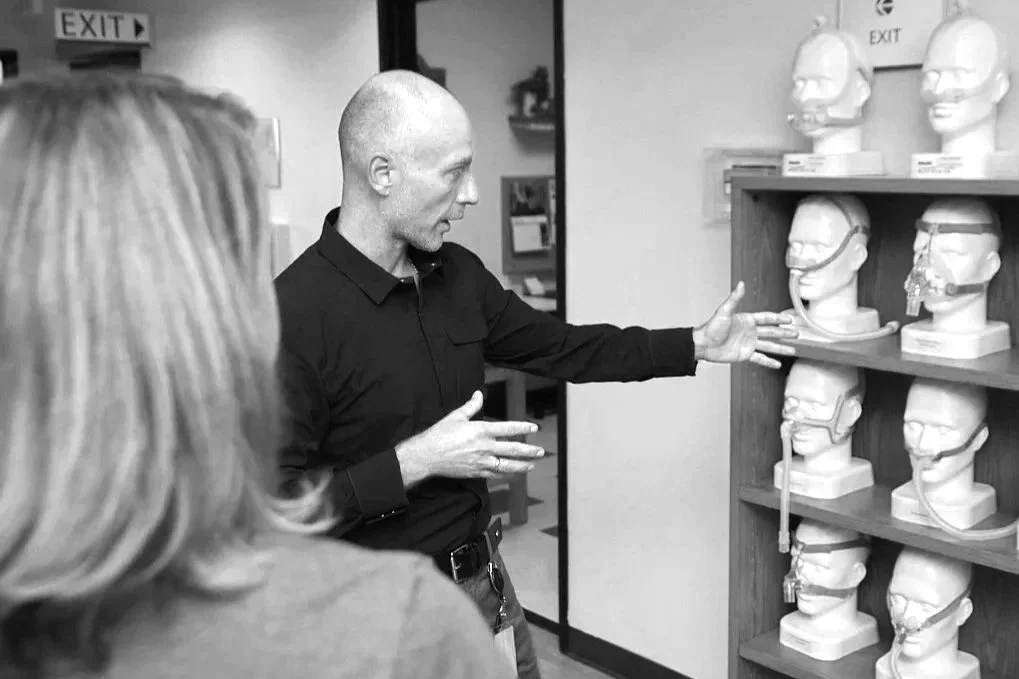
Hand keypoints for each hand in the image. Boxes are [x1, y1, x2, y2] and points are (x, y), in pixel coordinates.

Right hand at [395, 391, 544, 485]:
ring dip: (522, 465)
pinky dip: (506, 474)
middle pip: (513, 449)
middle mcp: (484, 446)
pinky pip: (495, 474)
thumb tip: (479, 394)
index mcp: (481, 430)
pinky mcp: (476, 472)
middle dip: (529, 450)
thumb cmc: (440, 434)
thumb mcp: (456, 416)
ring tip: (532, 465)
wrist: (427, 455)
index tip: (534, 428)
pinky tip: (513, 474)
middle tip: (541, 451)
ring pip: (507, 465)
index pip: (508, 428)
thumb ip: (471, 406)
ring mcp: (481, 461)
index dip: (523, 428)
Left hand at [692, 281, 797, 368]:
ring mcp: (748, 344)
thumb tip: (741, 284)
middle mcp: (750, 332)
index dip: (778, 319)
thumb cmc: (711, 327)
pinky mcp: (745, 354)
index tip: (789, 319)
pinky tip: (777, 364)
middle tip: (797, 334)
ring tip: (793, 349)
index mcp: (747, 320)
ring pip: (769, 346)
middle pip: (771, 332)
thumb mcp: (724, 311)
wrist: (704, 344)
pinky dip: (769, 362)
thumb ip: (735, 298)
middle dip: (785, 333)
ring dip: (781, 348)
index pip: (766, 318)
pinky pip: (760, 358)